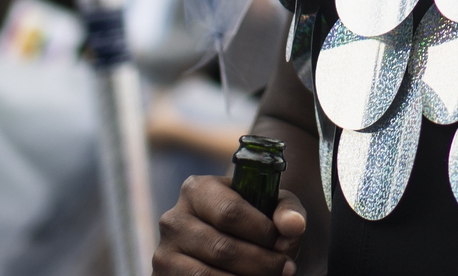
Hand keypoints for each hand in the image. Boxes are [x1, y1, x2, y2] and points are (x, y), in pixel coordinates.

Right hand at [154, 175, 305, 275]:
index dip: (263, 233)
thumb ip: (288, 211)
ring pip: (206, 275)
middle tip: (286, 269)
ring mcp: (163, 252)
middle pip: (222, 248)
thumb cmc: (251, 222)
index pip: (231, 213)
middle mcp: (173, 219)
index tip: (284, 245)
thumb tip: (293, 226)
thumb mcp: (271, 207)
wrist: (224, 247)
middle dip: (261, 263)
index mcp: (197, 189)